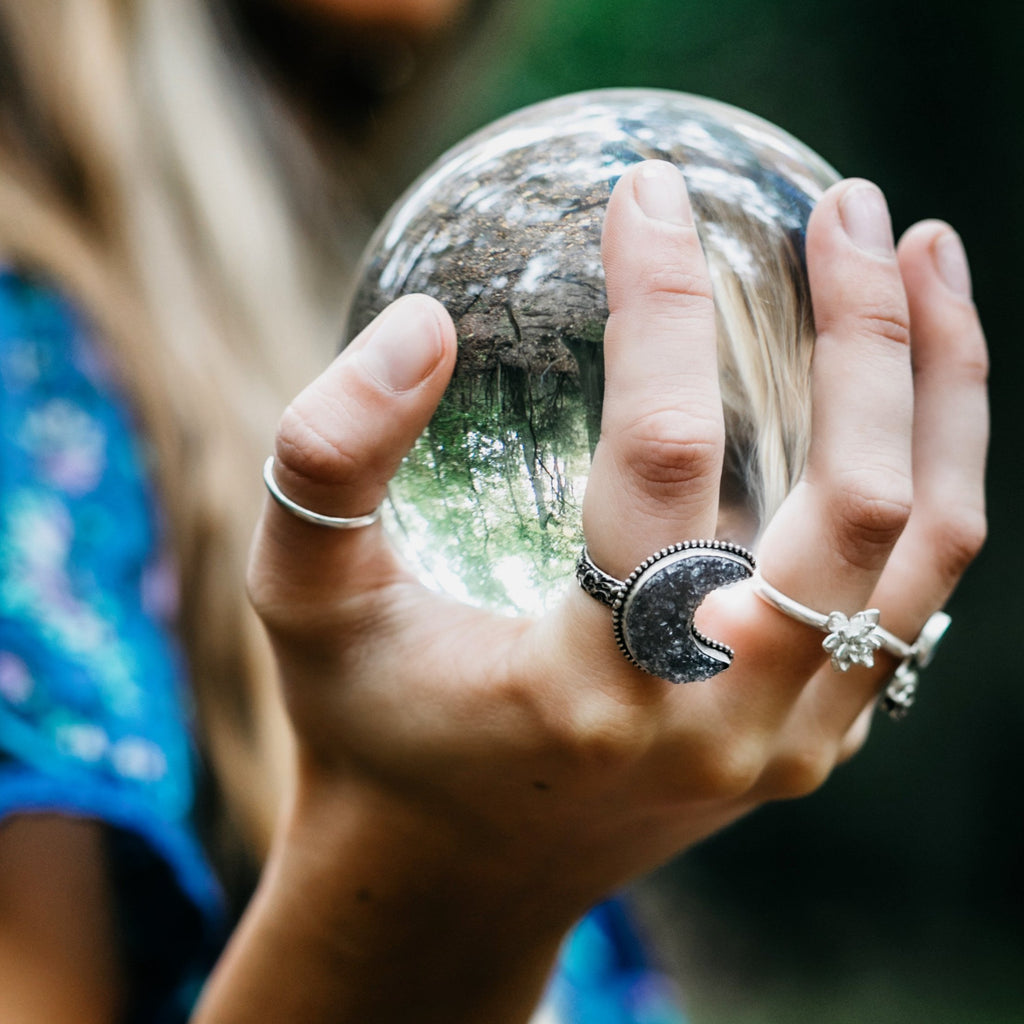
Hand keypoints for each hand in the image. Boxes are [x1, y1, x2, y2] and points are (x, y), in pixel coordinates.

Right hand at [227, 162, 986, 1021]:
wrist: (457, 875)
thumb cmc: (372, 728)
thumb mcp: (302, 601)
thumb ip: (327, 460)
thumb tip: (420, 327)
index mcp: (584, 689)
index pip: (658, 460)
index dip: (660, 304)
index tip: (650, 193)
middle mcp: (714, 725)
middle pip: (851, 503)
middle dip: (866, 332)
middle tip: (849, 205)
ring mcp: (786, 744)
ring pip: (923, 547)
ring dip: (942, 389)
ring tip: (925, 256)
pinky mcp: (812, 742)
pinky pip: (913, 596)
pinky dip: (932, 474)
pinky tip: (909, 388)